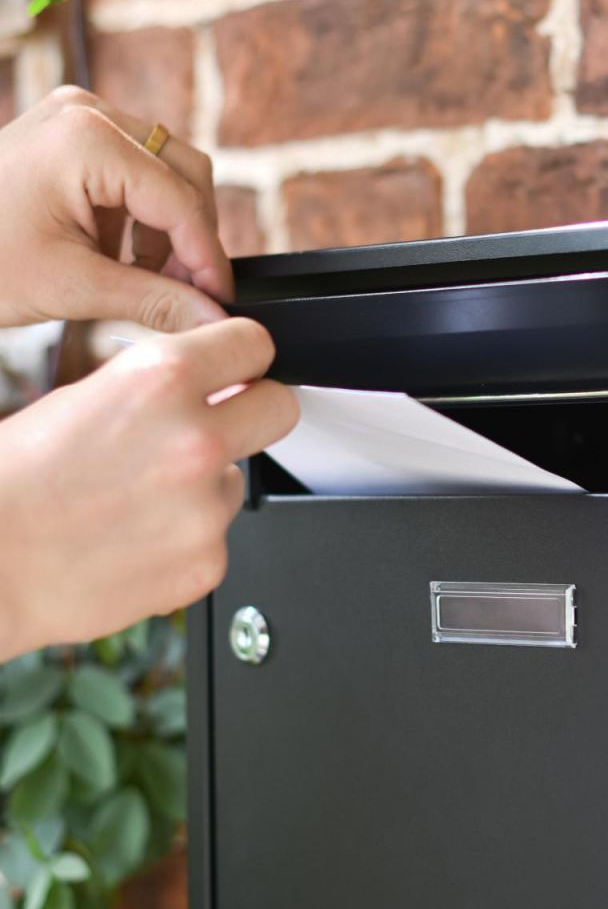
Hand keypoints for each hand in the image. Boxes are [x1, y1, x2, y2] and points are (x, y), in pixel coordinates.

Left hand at [0, 85, 232, 330]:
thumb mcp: (72, 288)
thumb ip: (155, 302)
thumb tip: (214, 320)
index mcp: (87, 139)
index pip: (180, 199)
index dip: (208, 256)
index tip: (220, 301)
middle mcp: (88, 112)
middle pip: (185, 173)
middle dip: (192, 238)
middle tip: (189, 295)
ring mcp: (78, 117)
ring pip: (166, 173)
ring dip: (167, 232)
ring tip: (142, 283)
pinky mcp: (72, 135)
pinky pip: (135, 172)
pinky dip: (139, 220)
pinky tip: (119, 260)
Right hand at [0, 319, 298, 659]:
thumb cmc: (13, 481)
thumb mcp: (82, 395)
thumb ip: (156, 385)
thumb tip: (207, 384)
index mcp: (160, 380)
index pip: (253, 345)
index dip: (243, 358)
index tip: (239, 370)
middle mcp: (195, 440)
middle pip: (281, 408)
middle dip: (255, 413)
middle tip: (220, 427)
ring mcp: (205, 508)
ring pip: (236, 480)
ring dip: (203, 487)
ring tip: (137, 500)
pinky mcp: (206, 563)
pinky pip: (214, 537)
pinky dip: (184, 539)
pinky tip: (134, 539)